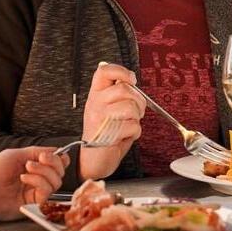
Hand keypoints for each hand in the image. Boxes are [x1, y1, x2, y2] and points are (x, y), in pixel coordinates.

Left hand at [0, 147, 69, 220]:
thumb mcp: (16, 154)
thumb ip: (37, 151)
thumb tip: (56, 150)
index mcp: (33, 167)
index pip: (56, 164)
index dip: (60, 159)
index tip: (55, 154)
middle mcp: (36, 179)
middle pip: (59, 172)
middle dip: (53, 162)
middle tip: (40, 159)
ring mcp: (35, 191)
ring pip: (56, 181)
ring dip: (43, 171)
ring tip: (27, 168)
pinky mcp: (34, 203)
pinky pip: (46, 190)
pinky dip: (37, 181)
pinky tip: (24, 178)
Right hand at [79, 62, 145, 180]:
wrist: (93, 160)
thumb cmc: (103, 134)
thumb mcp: (106, 108)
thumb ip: (116, 94)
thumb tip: (131, 80)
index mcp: (95, 94)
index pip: (104, 71)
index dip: (121, 70)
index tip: (131, 79)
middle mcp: (95, 103)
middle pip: (124, 88)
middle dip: (138, 100)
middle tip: (137, 110)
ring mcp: (100, 118)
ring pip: (130, 106)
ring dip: (137, 117)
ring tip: (130, 123)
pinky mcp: (108, 133)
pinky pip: (133, 126)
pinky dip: (135, 132)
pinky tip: (126, 135)